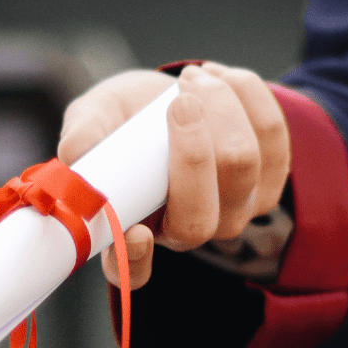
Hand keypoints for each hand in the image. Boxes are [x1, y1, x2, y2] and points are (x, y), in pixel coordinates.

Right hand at [57, 63, 290, 288]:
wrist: (173, 95)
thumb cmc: (126, 117)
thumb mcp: (95, 117)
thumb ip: (84, 134)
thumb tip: (75, 154)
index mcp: (135, 231)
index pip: (133, 270)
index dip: (135, 259)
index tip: (135, 232)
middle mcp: (188, 232)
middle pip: (201, 216)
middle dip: (193, 151)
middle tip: (179, 101)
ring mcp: (235, 211)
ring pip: (242, 165)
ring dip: (220, 107)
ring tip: (192, 78)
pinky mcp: (270, 179)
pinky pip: (273, 135)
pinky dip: (247, 95)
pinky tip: (220, 77)